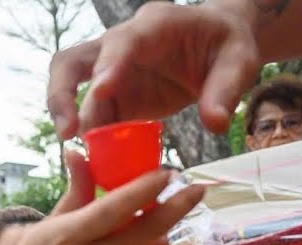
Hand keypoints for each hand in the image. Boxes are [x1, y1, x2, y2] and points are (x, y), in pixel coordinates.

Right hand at [0, 151, 205, 244]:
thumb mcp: (49, 223)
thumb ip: (75, 190)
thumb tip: (77, 151)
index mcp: (71, 234)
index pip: (118, 207)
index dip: (147, 188)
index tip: (170, 172)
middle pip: (151, 231)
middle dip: (179, 206)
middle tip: (195, 190)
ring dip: (157, 239)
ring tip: (146, 234)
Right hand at [47, 2, 259, 137]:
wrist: (218, 46)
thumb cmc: (228, 47)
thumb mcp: (239, 63)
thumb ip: (226, 90)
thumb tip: (214, 123)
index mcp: (153, 26)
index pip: (121, 42)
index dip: (108, 65)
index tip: (101, 91)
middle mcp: (121, 46)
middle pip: (69, 62)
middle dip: (61, 95)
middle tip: (68, 132)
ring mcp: (111, 73)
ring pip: (71, 91)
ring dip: (71, 122)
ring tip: (79, 153)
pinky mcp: (114, 98)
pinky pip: (91, 117)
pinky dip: (91, 139)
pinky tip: (97, 161)